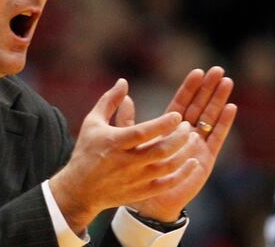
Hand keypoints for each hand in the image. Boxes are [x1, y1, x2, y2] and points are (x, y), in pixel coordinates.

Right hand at [50, 79, 198, 233]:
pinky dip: (183, 174)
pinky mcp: (141, 192)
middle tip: (188, 126)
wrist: (80, 188)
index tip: (177, 115)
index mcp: (114, 143)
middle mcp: (126, 162)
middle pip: (160, 150)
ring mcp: (135, 179)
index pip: (143, 132)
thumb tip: (123, 81)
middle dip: (179, 137)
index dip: (163, 124)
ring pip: (168, 166)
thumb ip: (109, 101)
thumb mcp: (92, 122)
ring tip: (194, 140)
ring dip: (185, 153)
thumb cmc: (86, 150)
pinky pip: (168, 184)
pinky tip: (192, 162)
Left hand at [121, 66, 237, 221]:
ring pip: (210, 118)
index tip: (198, 71)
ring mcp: (197, 144)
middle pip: (200, 106)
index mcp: (168, 127)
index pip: (181, 102)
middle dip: (208, 88)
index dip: (190, 88)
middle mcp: (185, 133)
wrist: (146, 198)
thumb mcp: (128, 139)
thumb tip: (124, 95)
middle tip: (218, 70)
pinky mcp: (205, 157)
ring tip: (227, 82)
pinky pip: (217, 138)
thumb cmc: (135, 169)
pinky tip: (230, 108)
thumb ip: (127, 119)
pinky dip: (223, 123)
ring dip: (219, 100)